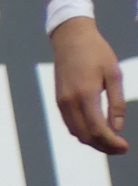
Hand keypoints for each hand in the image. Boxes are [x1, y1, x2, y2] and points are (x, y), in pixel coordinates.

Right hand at [52, 18, 128, 153]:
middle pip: (85, 136)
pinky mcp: (59, 99)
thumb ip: (116, 103)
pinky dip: (83, 132)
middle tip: (121, 148)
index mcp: (85, 94)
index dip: (112, 143)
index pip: (98, 130)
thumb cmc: (96, 52)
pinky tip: (97, 130)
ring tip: (111, 141)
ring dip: (93, 142)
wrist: (70, 37)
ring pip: (76, 133)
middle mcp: (69, 101)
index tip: (126, 147)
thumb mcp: (114, 75)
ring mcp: (61, 101)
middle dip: (104, 147)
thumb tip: (117, 128)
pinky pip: (70, 124)